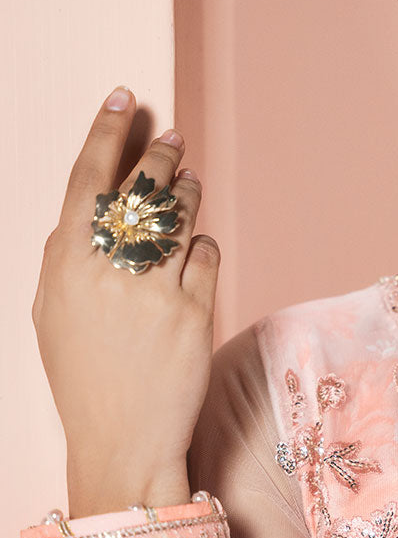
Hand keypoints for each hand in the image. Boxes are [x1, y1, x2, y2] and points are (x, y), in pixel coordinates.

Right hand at [31, 86, 219, 514]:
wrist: (122, 440)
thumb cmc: (84, 377)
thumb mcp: (52, 314)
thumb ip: (65, 258)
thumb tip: (84, 211)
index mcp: (66, 263)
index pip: (87, 178)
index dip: (107, 131)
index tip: (123, 98)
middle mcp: (108, 269)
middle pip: (140, 186)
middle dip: (158, 154)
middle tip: (171, 139)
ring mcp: (153, 288)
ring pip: (180, 214)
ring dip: (187, 191)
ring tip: (188, 181)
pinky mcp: (194, 310)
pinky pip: (207, 254)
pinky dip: (204, 244)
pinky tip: (197, 247)